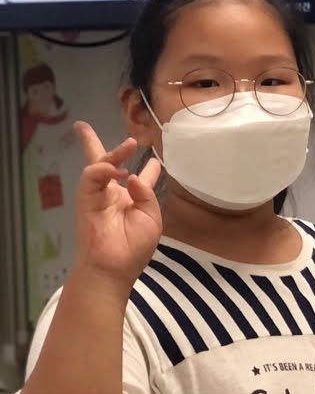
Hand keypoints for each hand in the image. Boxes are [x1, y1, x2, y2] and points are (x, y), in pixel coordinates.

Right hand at [72, 122, 162, 282]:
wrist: (114, 267)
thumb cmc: (134, 247)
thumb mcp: (152, 218)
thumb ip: (147, 194)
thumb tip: (134, 176)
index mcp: (130, 199)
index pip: (136, 177)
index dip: (146, 168)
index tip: (153, 159)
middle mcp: (112, 194)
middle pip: (103, 163)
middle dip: (92, 143)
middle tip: (82, 126)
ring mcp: (98, 195)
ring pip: (99, 165)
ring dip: (114, 153)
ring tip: (130, 145)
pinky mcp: (86, 198)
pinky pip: (92, 176)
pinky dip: (104, 168)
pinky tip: (118, 169)